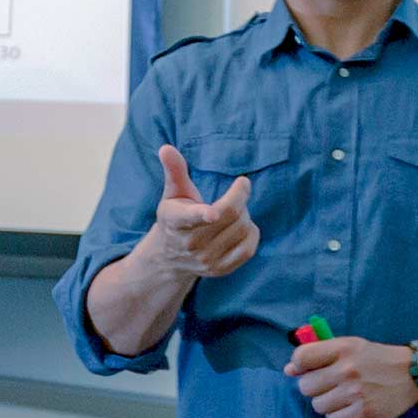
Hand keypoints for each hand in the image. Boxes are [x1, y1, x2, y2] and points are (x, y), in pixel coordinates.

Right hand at [141, 147, 259, 282]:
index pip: (190, 217)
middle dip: (239, 196)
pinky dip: (251, 233)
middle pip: (229, 215)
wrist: (169, 257)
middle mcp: (190, 243)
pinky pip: (248, 249)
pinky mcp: (220, 269)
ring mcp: (205, 259)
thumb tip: (166, 147)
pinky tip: (241, 226)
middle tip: (239, 190)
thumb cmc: (176, 216)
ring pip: (242, 229)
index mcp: (175, 221)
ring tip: (234, 211)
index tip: (213, 212)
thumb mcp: (172, 193)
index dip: (203, 214)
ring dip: (245, 214)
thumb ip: (174, 170)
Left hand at [289, 336, 417, 417]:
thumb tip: (289, 370)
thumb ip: (320, 354)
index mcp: (343, 348)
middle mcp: (347, 369)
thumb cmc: (377, 359)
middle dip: (314, 388)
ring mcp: (355, 392)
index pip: (302, 357)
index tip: (305, 370)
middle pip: (306, 387)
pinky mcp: (363, 411)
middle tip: (330, 386)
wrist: (412, 374)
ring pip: (318, 406)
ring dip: (327, 404)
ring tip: (342, 397)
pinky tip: (349, 408)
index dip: (298, 366)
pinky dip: (338, 416)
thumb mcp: (351, 346)